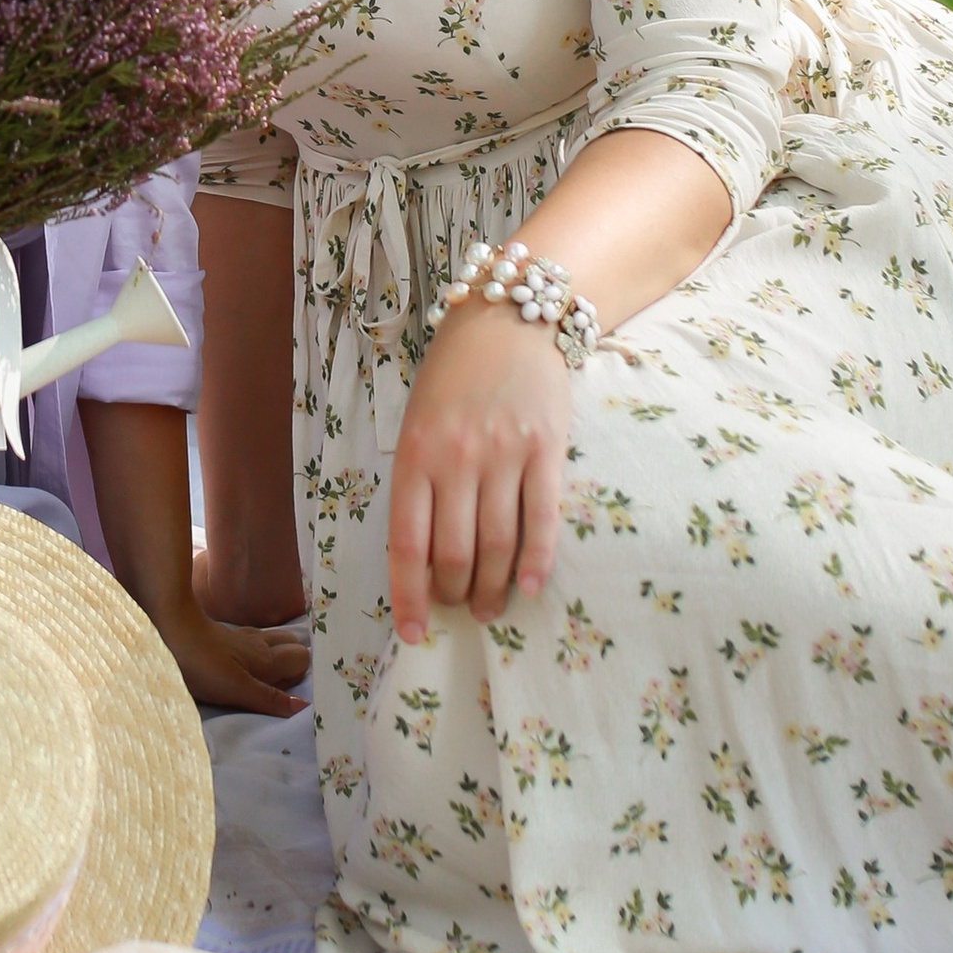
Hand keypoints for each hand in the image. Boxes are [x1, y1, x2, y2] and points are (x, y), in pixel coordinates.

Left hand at [157, 600, 309, 717]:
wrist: (169, 631)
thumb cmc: (203, 665)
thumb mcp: (237, 689)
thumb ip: (270, 698)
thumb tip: (305, 706)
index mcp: (267, 658)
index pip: (303, 658)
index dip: (300, 675)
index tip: (287, 691)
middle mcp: (260, 644)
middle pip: (292, 645)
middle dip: (292, 663)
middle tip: (276, 685)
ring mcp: (242, 637)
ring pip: (272, 641)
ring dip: (274, 656)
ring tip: (262, 678)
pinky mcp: (225, 636)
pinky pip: (252, 641)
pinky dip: (255, 652)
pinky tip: (241, 664)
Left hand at [389, 307, 569, 643]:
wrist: (508, 320)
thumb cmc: (454, 378)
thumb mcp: (417, 424)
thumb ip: (418, 483)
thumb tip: (422, 556)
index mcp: (414, 455)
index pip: (406, 544)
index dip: (409, 595)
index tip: (413, 632)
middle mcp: (455, 459)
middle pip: (454, 553)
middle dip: (455, 595)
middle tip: (461, 610)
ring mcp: (502, 454)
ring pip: (497, 544)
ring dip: (493, 588)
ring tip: (491, 608)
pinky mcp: (546, 449)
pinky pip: (542, 518)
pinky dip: (535, 561)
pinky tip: (528, 587)